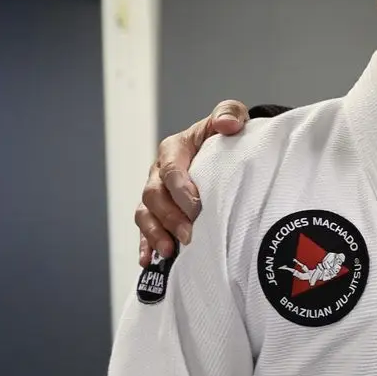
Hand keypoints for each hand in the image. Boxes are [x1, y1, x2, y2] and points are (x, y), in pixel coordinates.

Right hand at [136, 103, 248, 266]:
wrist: (224, 151)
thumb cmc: (227, 137)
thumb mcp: (231, 117)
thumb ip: (229, 114)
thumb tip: (227, 124)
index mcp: (174, 149)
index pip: (171, 169)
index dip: (181, 189)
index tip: (197, 207)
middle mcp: (159, 173)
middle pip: (154, 195)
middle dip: (170, 217)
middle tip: (190, 236)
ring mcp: (156, 194)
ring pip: (145, 214)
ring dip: (155, 234)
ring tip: (169, 252)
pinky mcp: (158, 213)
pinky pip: (145, 230)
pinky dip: (146, 245)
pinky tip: (148, 261)